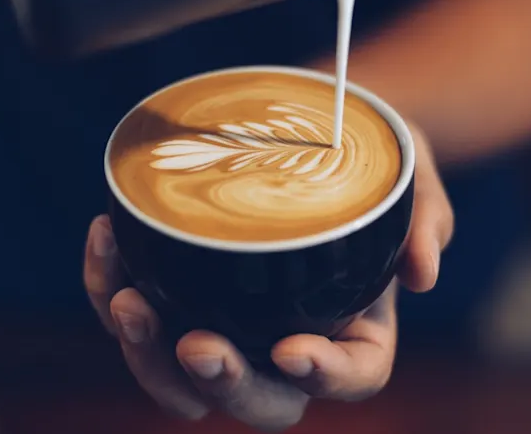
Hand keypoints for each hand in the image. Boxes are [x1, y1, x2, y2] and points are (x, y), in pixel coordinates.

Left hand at [84, 124, 452, 430]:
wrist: (317, 133)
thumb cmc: (371, 164)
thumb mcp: (413, 177)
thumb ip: (425, 219)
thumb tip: (423, 271)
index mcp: (356, 329)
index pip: (352, 376)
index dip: (324, 377)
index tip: (293, 350)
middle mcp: (290, 341)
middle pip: (259, 397)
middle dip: (224, 382)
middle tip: (197, 345)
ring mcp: (232, 323)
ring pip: (182, 378)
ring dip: (148, 355)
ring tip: (130, 301)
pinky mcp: (181, 292)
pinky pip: (140, 312)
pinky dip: (110, 286)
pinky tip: (105, 237)